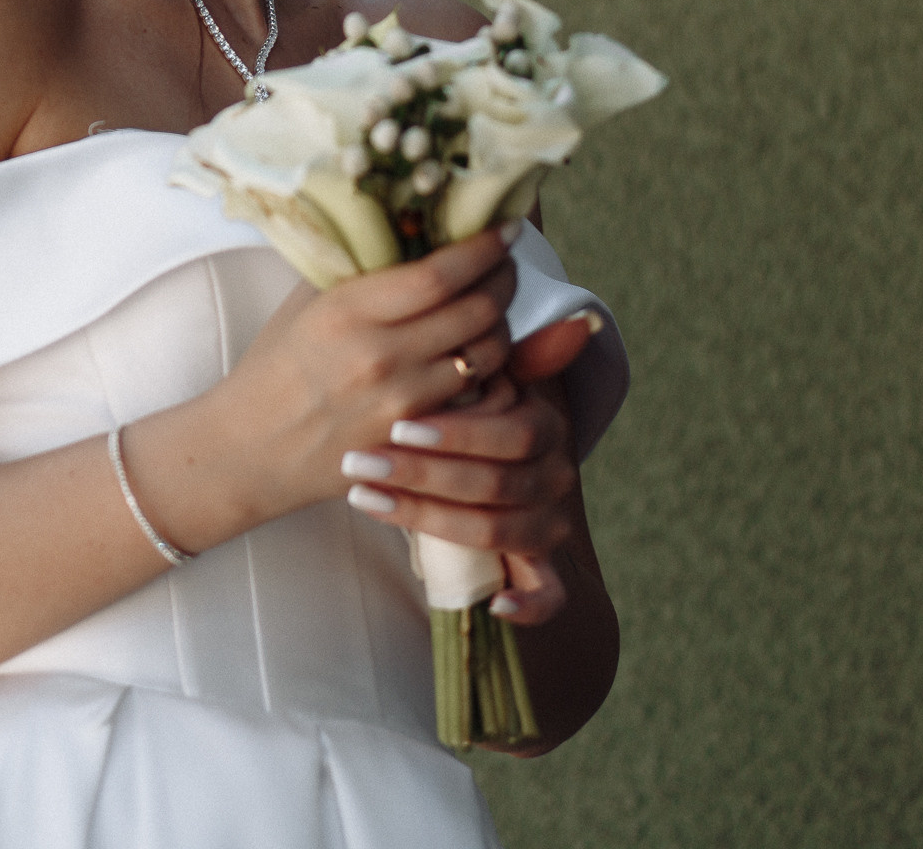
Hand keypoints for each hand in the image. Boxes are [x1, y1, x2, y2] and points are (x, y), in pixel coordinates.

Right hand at [208, 224, 520, 530]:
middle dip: (504, 279)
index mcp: (346, 311)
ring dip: (500, 325)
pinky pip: (477, 393)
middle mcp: (380, 355)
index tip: (504, 230)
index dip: (484, 248)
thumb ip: (355, 270)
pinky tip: (475, 355)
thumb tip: (408, 230)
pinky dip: (486, 370)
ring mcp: (402, 400)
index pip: (438, 273)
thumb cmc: (273, 369)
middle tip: (504, 264)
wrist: (250, 448)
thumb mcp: (302, 306)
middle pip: (477, 309)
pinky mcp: (416, 436)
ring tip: (491, 310)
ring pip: (489, 353)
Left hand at [339, 321, 592, 624]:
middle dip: (423, 474)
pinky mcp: (544, 567)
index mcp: (545, 423)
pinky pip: (550, 594)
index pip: (511, 433)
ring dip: (426, 519)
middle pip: (495, 482)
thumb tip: (564, 318)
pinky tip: (492, 604)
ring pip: (492, 529)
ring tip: (363, 497)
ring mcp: (550, 521)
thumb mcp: (477, 377)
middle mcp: (556, 473)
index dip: (456, 433)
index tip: (397, 428)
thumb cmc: (467, 414)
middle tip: (358, 463)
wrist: (498, 481)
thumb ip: (490, 345)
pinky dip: (528, 604)